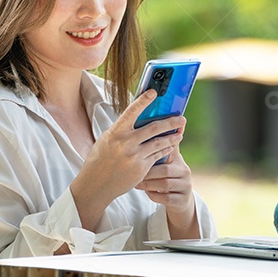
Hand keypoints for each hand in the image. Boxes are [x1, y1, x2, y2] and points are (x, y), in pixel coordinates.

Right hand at [70, 89, 184, 230]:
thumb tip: (138, 117)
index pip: (132, 111)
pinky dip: (165, 150)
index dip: (143, 100)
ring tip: (180, 133)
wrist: (96, 184)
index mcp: (116, 132)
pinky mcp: (141, 169)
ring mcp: (135, 156)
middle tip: (181, 118)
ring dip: (172, 137)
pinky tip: (170, 146)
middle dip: (171, 122)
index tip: (153, 92)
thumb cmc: (100, 159)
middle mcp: (126, 143)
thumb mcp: (107, 139)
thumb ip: (122, 129)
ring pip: (159, 143)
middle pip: (154, 128)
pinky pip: (157, 156)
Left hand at [137, 148, 197, 237]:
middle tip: (133, 171)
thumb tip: (153, 127)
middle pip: (165, 169)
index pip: (170, 150)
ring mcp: (185, 186)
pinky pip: (166, 198)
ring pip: (164, 184)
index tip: (144, 147)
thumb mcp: (167, 162)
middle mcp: (185, 171)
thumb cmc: (168, 177)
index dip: (158, 147)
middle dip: (147, 171)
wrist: (180, 200)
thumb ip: (160, 146)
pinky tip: (146, 192)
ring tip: (136, 183)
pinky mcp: (182, 201)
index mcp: (179, 159)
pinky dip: (154, 195)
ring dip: (148, 184)